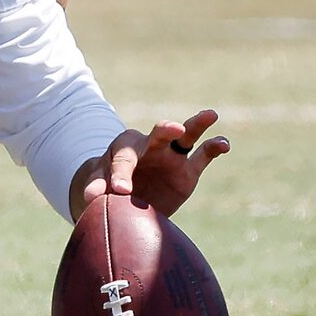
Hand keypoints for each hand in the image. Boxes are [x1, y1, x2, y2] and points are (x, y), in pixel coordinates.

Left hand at [72, 110, 228, 218]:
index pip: (124, 159)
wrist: (126, 200)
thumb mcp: (99, 185)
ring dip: (197, 124)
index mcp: (125, 147)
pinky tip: (224, 144)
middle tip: (172, 129)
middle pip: (158, 134)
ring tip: (211, 114)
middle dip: (165, 130)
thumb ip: (97, 187)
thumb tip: (90, 196)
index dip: (121, 174)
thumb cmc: (109, 187)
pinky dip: (214, 147)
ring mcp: (173, 156)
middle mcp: (152, 146)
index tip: (120, 191)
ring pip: (187, 135)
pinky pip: (203, 156)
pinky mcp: (188, 171)